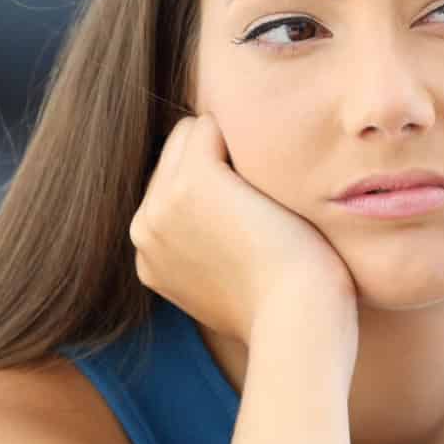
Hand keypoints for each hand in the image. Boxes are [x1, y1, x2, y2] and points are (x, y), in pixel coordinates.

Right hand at [130, 113, 354, 345]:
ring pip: (190, 135)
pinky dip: (245, 137)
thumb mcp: (230, 285)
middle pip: (175, 155)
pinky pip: (210, 126)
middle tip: (267, 201)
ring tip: (269, 194)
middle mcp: (145, 228)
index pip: (168, 186)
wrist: (298, 317)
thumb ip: (207, 253)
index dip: (217, 185)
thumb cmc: (284, 305)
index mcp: (149, 256)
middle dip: (218, 161)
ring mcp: (162, 203)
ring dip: (231, 148)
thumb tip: (220, 226)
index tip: (255, 213)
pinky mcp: (193, 180)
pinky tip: (273, 172)